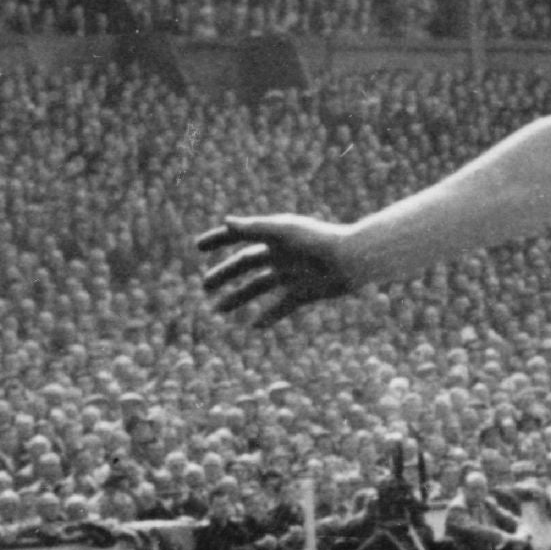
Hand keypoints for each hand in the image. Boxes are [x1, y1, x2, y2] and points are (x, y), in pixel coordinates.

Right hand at [195, 215, 362, 327]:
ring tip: (218, 309)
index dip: (219, 239)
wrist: (353, 260)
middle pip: (246, 264)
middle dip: (224, 274)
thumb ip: (255, 228)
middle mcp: (281, 254)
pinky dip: (268, 316)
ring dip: (239, 297)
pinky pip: (282, 306)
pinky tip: (253, 327)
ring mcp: (292, 274)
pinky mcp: (304, 292)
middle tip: (204, 287)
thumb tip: (226, 222)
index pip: (240, 235)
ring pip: (259, 287)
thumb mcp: (284, 233)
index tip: (197, 247)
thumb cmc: (319, 241)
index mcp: (275, 236)